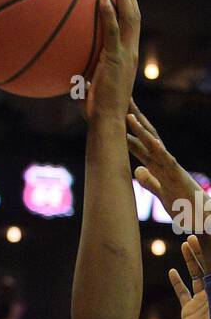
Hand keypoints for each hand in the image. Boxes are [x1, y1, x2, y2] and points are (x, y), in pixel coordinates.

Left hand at [85, 0, 139, 122]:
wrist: (105, 121)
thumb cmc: (95, 108)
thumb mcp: (89, 83)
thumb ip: (82, 70)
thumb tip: (62, 63)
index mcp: (126, 56)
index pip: (130, 26)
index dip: (128, 6)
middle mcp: (130, 52)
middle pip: (134, 15)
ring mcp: (126, 55)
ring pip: (129, 18)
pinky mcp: (117, 59)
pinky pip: (112, 31)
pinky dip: (109, 13)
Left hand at [128, 101, 210, 266]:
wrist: (202, 217)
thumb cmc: (183, 206)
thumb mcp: (160, 193)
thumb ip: (150, 182)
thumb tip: (138, 170)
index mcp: (159, 166)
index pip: (141, 145)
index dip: (128, 132)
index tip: (116, 117)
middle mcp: (164, 162)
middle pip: (147, 137)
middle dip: (134, 120)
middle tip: (121, 102)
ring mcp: (171, 167)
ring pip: (154, 145)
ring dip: (141, 131)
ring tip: (128, 116)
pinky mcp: (178, 175)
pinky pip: (168, 161)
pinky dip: (159, 151)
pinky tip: (150, 141)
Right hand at [169, 236, 210, 318]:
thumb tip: (210, 286)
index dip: (210, 258)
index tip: (208, 241)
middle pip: (206, 268)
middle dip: (201, 253)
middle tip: (195, 237)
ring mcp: (200, 302)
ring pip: (195, 276)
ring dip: (190, 261)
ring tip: (186, 244)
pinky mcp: (189, 311)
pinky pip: (182, 293)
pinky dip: (177, 283)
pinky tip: (172, 271)